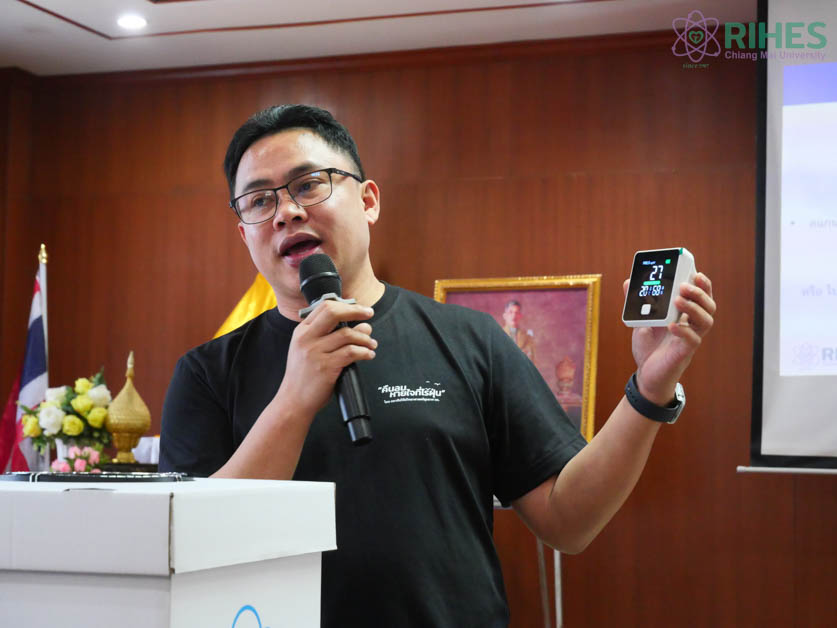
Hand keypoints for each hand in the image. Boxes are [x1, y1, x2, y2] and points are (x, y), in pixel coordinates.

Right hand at [277, 299, 376, 420]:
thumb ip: (332, 336)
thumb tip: (363, 326)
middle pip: (333, 312)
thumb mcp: (309, 351)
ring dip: (365, 338)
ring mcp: (315, 352)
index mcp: (301, 332)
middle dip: (356, 311)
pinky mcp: (325, 367)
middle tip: (369, 314)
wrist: (293, 402)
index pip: (324, 307)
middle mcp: (306, 339)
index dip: (346, 305)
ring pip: (347, 334)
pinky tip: (368, 355)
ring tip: (371, 344)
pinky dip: (364, 352)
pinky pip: (351, 352)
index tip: (359, 309)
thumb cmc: (303, 377)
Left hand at [624, 273, 715, 404]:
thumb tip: (628, 282)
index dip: (703, 285)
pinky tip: (671, 325)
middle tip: (683, 286)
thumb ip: (638, 304)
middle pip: (709, 306)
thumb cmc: (649, 348)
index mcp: (684, 316)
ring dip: (694, 308)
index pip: (701, 297)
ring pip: (706, 321)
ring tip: (678, 300)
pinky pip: (692, 341)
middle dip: (699, 293)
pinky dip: (683, 331)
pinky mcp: (684, 353)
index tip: (695, 272)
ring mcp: (690, 340)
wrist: (645, 375)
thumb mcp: (641, 322)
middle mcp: (691, 326)